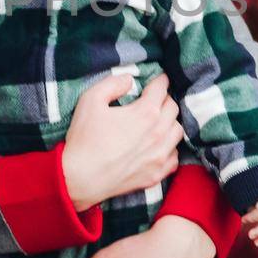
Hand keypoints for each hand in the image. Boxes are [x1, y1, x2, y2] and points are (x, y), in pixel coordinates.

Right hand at [62, 72, 183, 210]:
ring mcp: (159, 156)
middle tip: (154, 99)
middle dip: (165, 100)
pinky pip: (174, 157)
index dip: (160, 81)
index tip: (158, 79)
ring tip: (158, 121)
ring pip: (178, 132)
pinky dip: (170, 148)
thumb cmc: (84, 139)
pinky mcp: (156, 174)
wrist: (80, 179)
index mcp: (145, 113)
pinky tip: (158, 146)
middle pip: (173, 108)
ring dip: (170, 122)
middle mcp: (158, 133)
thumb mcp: (90, 100)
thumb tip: (129, 80)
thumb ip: (112, 83)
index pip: (161, 89)